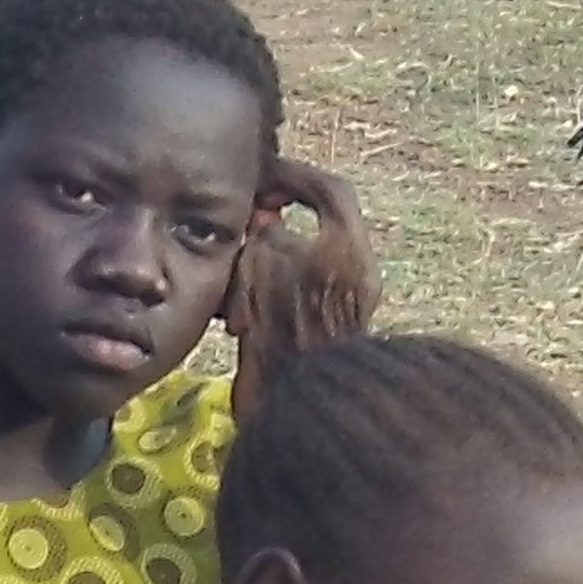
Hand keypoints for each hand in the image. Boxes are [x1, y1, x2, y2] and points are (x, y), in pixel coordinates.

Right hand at [222, 158, 374, 412]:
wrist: (303, 408)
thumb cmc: (290, 327)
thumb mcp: (268, 263)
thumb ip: (264, 231)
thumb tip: (261, 224)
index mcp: (350, 249)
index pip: (328, 191)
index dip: (291, 175)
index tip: (259, 178)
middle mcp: (348, 274)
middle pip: (302, 229)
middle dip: (262, 230)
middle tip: (237, 232)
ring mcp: (328, 306)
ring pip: (283, 266)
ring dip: (251, 271)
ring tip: (232, 292)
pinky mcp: (307, 335)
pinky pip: (277, 300)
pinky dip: (253, 302)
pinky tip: (234, 321)